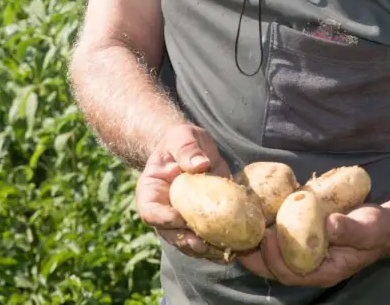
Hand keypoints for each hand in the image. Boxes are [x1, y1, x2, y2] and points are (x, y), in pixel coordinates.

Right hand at [135, 123, 231, 261]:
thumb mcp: (182, 137)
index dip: (163, 219)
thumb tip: (200, 164)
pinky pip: (208, 239)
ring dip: (207, 250)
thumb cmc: (181, 141)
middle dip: (187, 242)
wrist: (191, 148)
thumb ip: (187, 149)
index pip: (150, 212)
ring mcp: (182, 221)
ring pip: (190, 243)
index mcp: (150, 192)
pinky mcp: (202, 222)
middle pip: (170, 234)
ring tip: (225, 253)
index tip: (180, 218)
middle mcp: (164, 212)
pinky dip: (222, 246)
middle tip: (203, 244)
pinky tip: (238, 249)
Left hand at [237, 204, 389, 286]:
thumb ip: (349, 230)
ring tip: (241, 226)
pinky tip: (257, 214)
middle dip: (255, 256)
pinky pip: (282, 240)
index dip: (275, 259)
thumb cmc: (379, 229)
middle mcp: (312, 266)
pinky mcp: (305, 238)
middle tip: (239, 236)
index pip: (292, 273)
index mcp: (325, 271)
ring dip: (256, 244)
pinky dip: (268, 229)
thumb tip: (328, 224)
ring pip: (274, 255)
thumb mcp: (369, 228)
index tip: (267, 236)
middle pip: (275, 268)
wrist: (386, 223)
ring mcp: (307, 253)